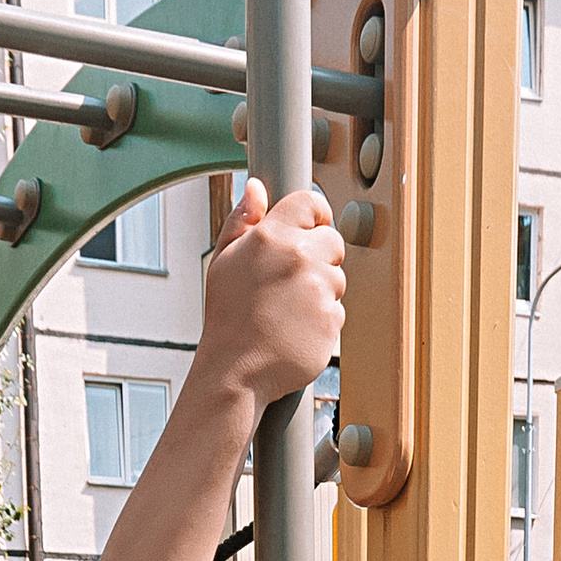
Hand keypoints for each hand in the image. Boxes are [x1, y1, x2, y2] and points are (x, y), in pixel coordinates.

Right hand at [194, 179, 344, 417]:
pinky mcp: (332, 319)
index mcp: (270, 236)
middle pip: (332, 240)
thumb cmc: (227, 318)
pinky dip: (322, 320)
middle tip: (292, 282)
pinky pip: (337, 310)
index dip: (315, 214)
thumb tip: (256, 188)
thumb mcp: (223, 262)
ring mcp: (318, 288)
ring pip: (337, 278)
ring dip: (321, 291)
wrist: (235, 371)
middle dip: (320, 257)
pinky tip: (296, 330)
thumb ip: (241, 222)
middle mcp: (298, 257)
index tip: (312, 228)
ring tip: (288, 311)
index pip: (310, 202)